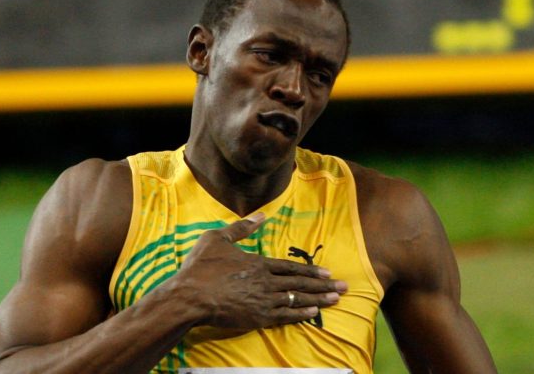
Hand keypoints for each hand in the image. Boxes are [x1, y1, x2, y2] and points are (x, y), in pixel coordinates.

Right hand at [166, 212, 346, 332]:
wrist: (189, 296)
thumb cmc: (200, 267)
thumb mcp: (218, 238)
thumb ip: (242, 228)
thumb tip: (262, 215)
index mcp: (258, 263)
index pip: (291, 268)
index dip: (310, 271)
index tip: (327, 272)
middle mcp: (265, 282)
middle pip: (300, 284)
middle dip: (323, 285)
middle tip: (344, 287)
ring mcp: (263, 300)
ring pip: (296, 300)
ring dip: (318, 299)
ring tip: (336, 299)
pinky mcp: (256, 317)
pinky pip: (285, 316)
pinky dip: (300, 315)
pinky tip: (314, 314)